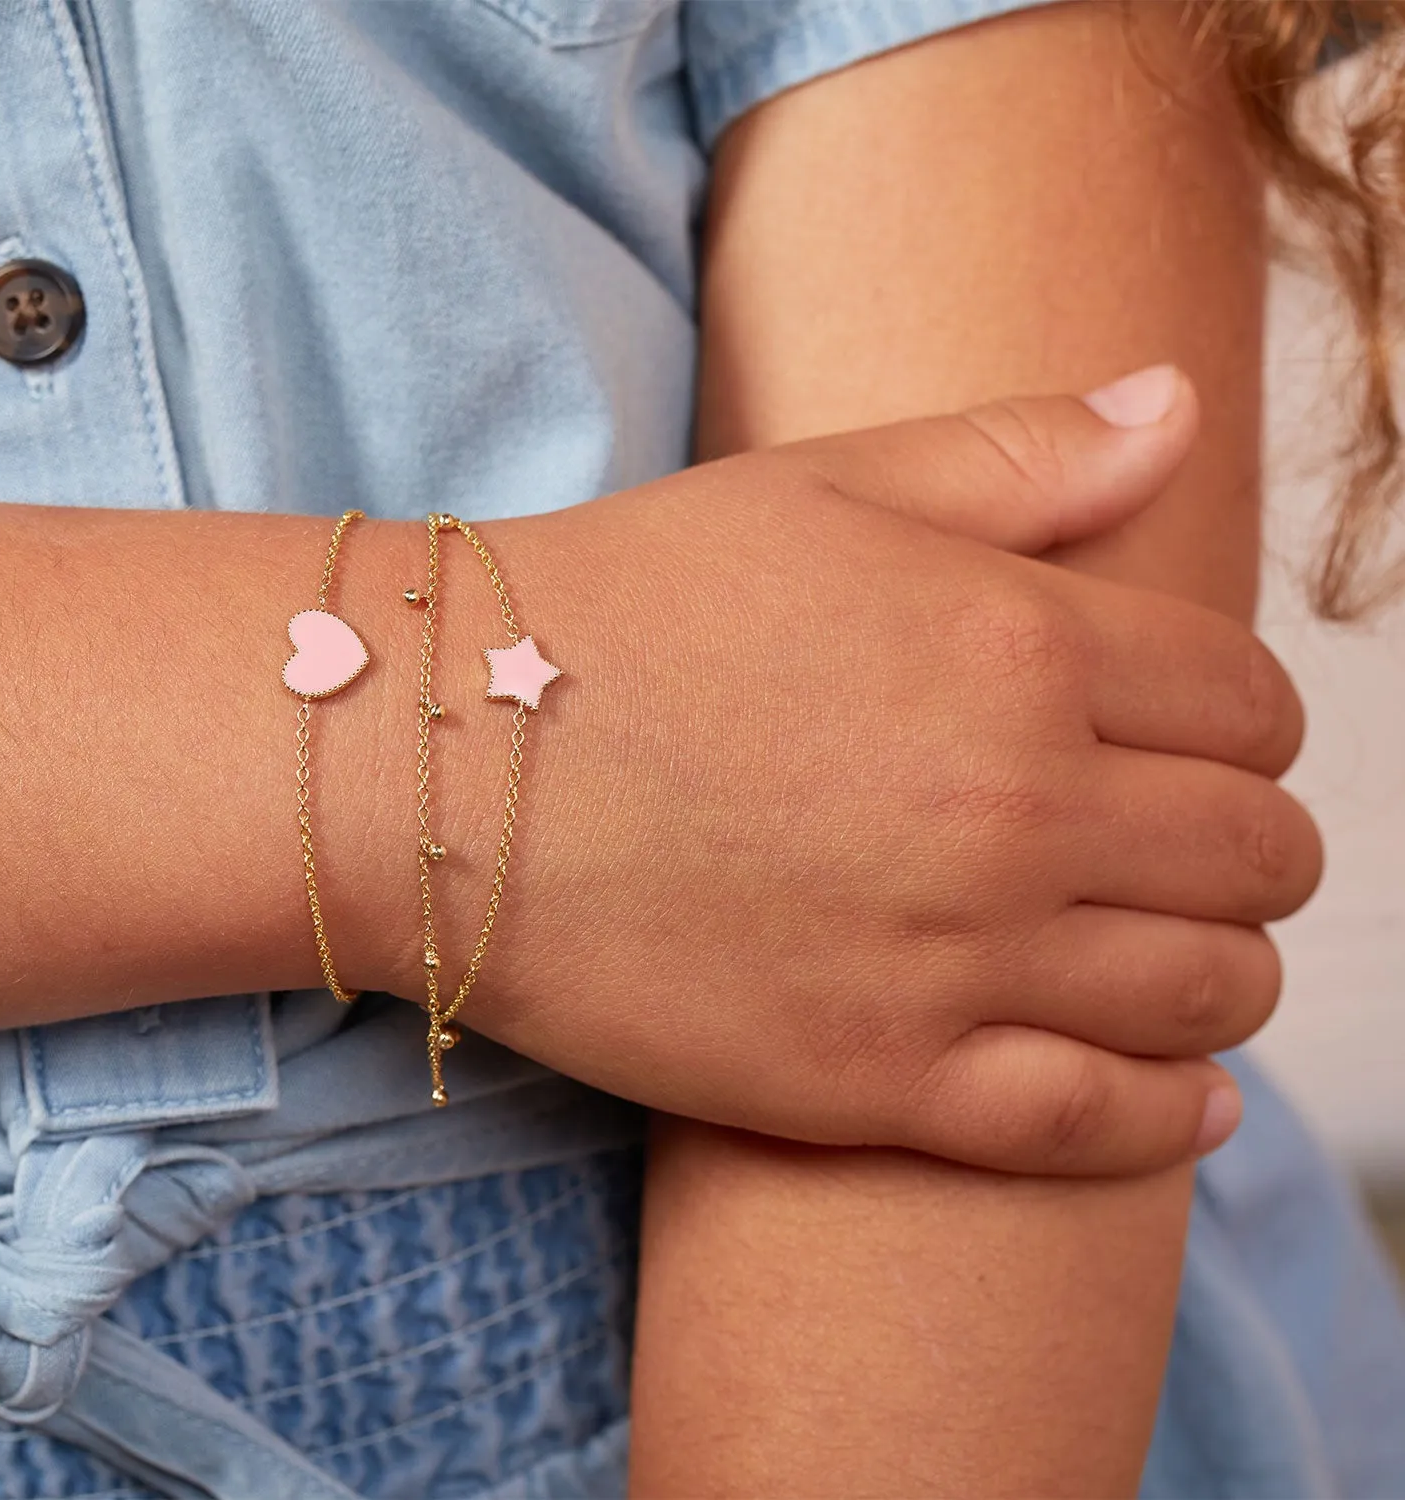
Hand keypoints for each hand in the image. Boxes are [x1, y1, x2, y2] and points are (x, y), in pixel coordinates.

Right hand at [428, 367, 1320, 1174]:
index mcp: (1019, 646)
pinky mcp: (875, 1082)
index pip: (1251, 706)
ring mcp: (951, 959)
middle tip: (1198, 848)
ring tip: (1179, 954)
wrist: (445, 763)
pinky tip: (1188, 1101)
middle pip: (1255, 854)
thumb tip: (1178, 405)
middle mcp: (1015, 809)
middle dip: (1254, 848)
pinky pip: (1094, 1127)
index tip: (1211, 741)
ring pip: (1207, 994)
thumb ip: (1018, 455)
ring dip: (1226, 974)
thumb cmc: (626, 607)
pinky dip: (1169, 1117)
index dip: (1254, 725)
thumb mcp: (820, 487)